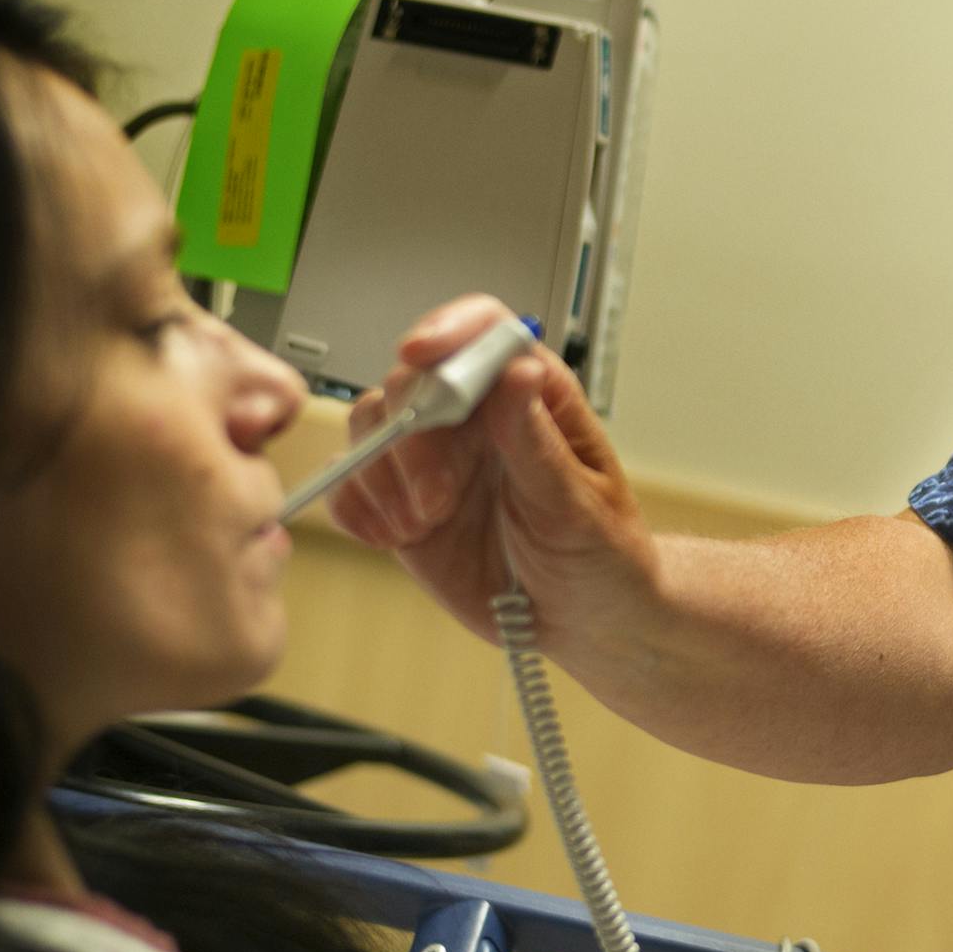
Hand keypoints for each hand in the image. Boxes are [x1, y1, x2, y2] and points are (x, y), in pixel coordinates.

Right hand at [325, 295, 656, 655]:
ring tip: (422, 524)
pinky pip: (353, 484)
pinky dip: (358, 507)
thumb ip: (538, 442)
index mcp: (532, 397)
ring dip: (383, 474)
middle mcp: (477, 417)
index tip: (419, 353)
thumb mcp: (578, 505)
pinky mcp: (402, 503)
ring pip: (373, 425)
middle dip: (412, 433)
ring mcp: (434, 458)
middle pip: (413, 379)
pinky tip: (393, 538)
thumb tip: (516, 372)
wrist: (582, 620)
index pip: (485, 333)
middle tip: (436, 497)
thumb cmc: (600, 554)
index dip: (448, 331)